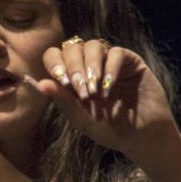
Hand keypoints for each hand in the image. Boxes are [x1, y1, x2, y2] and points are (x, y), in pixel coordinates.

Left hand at [25, 37, 177, 159]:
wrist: (140, 136)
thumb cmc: (108, 129)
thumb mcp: (80, 118)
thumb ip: (62, 100)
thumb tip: (40, 84)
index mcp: (72, 76)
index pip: (54, 56)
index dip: (55, 64)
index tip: (63, 82)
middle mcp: (88, 65)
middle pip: (72, 48)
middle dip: (74, 68)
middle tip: (82, 91)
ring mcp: (109, 61)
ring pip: (93, 45)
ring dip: (91, 67)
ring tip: (95, 91)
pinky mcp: (130, 61)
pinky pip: (116, 53)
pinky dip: (110, 68)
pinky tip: (108, 86)